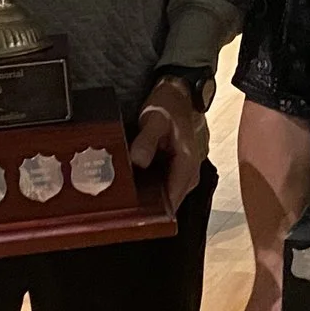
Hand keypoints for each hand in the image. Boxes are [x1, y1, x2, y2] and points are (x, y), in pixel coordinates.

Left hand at [131, 78, 209, 210]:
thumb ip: (146, 141)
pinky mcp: (176, 172)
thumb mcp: (154, 119)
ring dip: (145, 196)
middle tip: (120, 205)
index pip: (172, 202)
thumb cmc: (169, 106)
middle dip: (145, 206)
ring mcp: (183, 175)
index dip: (151, 213)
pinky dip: (147, 186)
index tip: (130, 216)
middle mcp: (189, 175)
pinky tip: (132, 182)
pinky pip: (161, 186)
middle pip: (167, 203)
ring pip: (163, 196)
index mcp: (187, 165)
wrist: (179, 94)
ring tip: (123, 194)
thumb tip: (138, 161)